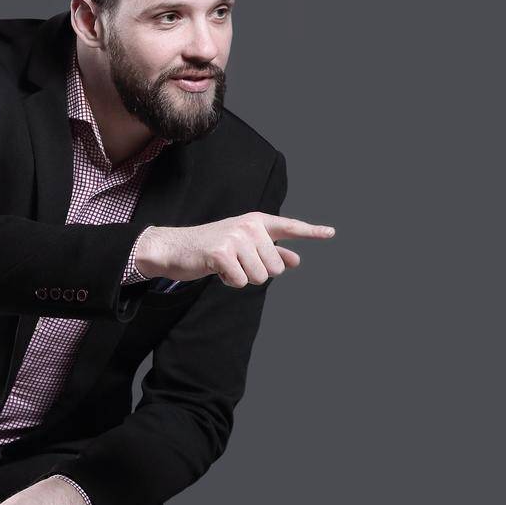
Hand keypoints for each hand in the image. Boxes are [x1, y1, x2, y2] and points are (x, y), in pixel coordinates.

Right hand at [134, 213, 335, 288]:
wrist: (175, 248)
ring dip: (243, 278)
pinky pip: (241, 281)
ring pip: (260, 277)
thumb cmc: (212, 249)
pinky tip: (218, 270)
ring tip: (227, 265)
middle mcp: (249, 226)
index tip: (331, 233)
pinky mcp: (222, 253)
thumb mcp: (244, 248)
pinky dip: (230, 282)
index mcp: (257, 222)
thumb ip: (270, 252)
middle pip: (275, 268)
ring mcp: (236, 237)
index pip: (289, 228)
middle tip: (237, 263)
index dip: (311, 232)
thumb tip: (296, 261)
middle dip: (257, 273)